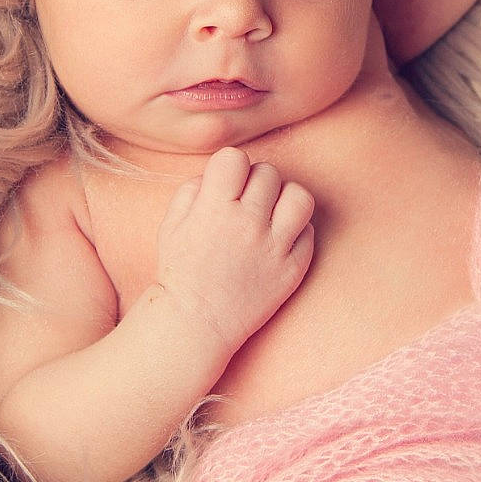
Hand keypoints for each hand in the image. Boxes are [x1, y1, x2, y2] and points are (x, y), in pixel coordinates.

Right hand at [154, 147, 314, 351]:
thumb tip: (218, 173)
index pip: (235, 158)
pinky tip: (279, 241)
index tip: (227, 184)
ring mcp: (274, 247)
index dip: (230, 167)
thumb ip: (192, 190)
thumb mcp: (171, 225)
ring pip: (300, 196)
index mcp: (213, 209)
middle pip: (268, 173)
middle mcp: (247, 224)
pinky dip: (297, 232)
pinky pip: (309, 232)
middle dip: (255, 184)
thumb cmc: (181, 273)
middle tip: (246, 204)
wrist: (196, 323)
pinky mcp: (293, 269)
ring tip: (272, 214)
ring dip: (285, 199)